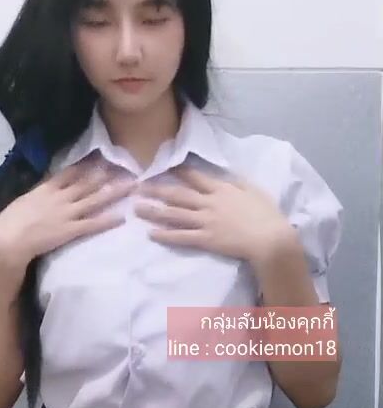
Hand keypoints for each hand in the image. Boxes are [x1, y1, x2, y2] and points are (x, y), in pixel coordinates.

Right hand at [0, 160, 136, 267]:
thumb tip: (46, 188)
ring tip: (131, 186)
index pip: (70, 172)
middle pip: (88, 182)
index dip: (87, 164)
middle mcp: (60, 197)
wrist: (7, 239)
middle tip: (125, 166)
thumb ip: (38, 193)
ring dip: (114, 192)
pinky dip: (108, 220)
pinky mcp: (70, 230)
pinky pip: (93, 224)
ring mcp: (67, 213)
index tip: (101, 156)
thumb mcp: (24, 200)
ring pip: (95, 200)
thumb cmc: (10, 221)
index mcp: (47, 188)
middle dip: (107, 174)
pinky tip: (122, 217)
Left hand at [133, 162, 291, 261]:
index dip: (178, 172)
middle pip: (178, 194)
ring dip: (154, 211)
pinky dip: (165, 235)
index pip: (196, 177)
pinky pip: (181, 236)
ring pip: (174, 214)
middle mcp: (209, 203)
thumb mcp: (254, 190)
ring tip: (137, 208)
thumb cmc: (267, 214)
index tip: (164, 168)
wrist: (270, 238)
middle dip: (157, 190)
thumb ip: (237, 182)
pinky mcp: (205, 239)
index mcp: (221, 189)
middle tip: (138, 187)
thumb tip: (225, 173)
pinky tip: (151, 233)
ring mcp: (205, 221)